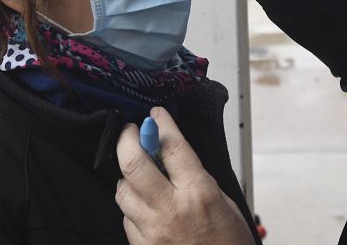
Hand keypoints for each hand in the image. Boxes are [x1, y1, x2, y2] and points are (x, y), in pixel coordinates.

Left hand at [115, 107, 252, 244]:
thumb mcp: (223, 202)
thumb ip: (196, 177)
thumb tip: (171, 154)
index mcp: (198, 193)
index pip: (171, 146)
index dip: (161, 124)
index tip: (156, 115)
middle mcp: (171, 210)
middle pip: (134, 163)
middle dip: (127, 139)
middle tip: (130, 131)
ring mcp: (153, 231)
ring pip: (122, 191)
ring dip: (127, 176)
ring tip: (137, 172)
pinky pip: (126, 218)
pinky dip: (131, 207)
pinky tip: (143, 205)